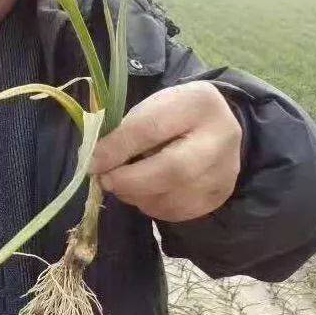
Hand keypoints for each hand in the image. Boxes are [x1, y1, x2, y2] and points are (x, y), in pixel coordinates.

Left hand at [89, 81, 242, 221]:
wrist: (214, 127)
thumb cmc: (172, 115)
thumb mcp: (150, 109)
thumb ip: (126, 133)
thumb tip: (95, 162)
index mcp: (198, 103)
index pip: (152, 129)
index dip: (117, 149)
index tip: (92, 162)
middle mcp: (221, 138)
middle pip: (172, 170)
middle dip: (129, 180)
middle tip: (105, 180)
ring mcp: (224, 171)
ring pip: (172, 197)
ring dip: (137, 195)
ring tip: (124, 183)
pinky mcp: (217, 196)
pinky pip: (176, 211)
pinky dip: (151, 205)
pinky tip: (145, 192)